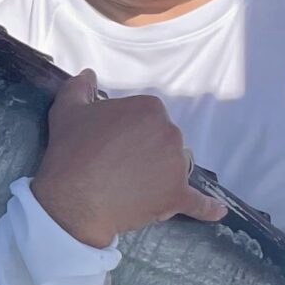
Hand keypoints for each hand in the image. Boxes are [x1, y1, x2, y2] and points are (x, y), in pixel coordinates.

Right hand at [29, 70, 227, 250]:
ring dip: (161, 174)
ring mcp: (177, 166)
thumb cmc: (70, 151)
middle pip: (163, 140)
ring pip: (174, 167)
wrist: (73, 200)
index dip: (128, 130)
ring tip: (132, 186)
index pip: (147, 116)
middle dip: (146, 151)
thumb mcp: (67, 111)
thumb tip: (88, 75)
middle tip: (116, 165)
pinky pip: (198, 202)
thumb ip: (79, 87)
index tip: (111, 142)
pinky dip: (208, 207)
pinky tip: (217, 210)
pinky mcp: (177, 196)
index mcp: (149, 108)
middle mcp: (170, 133)